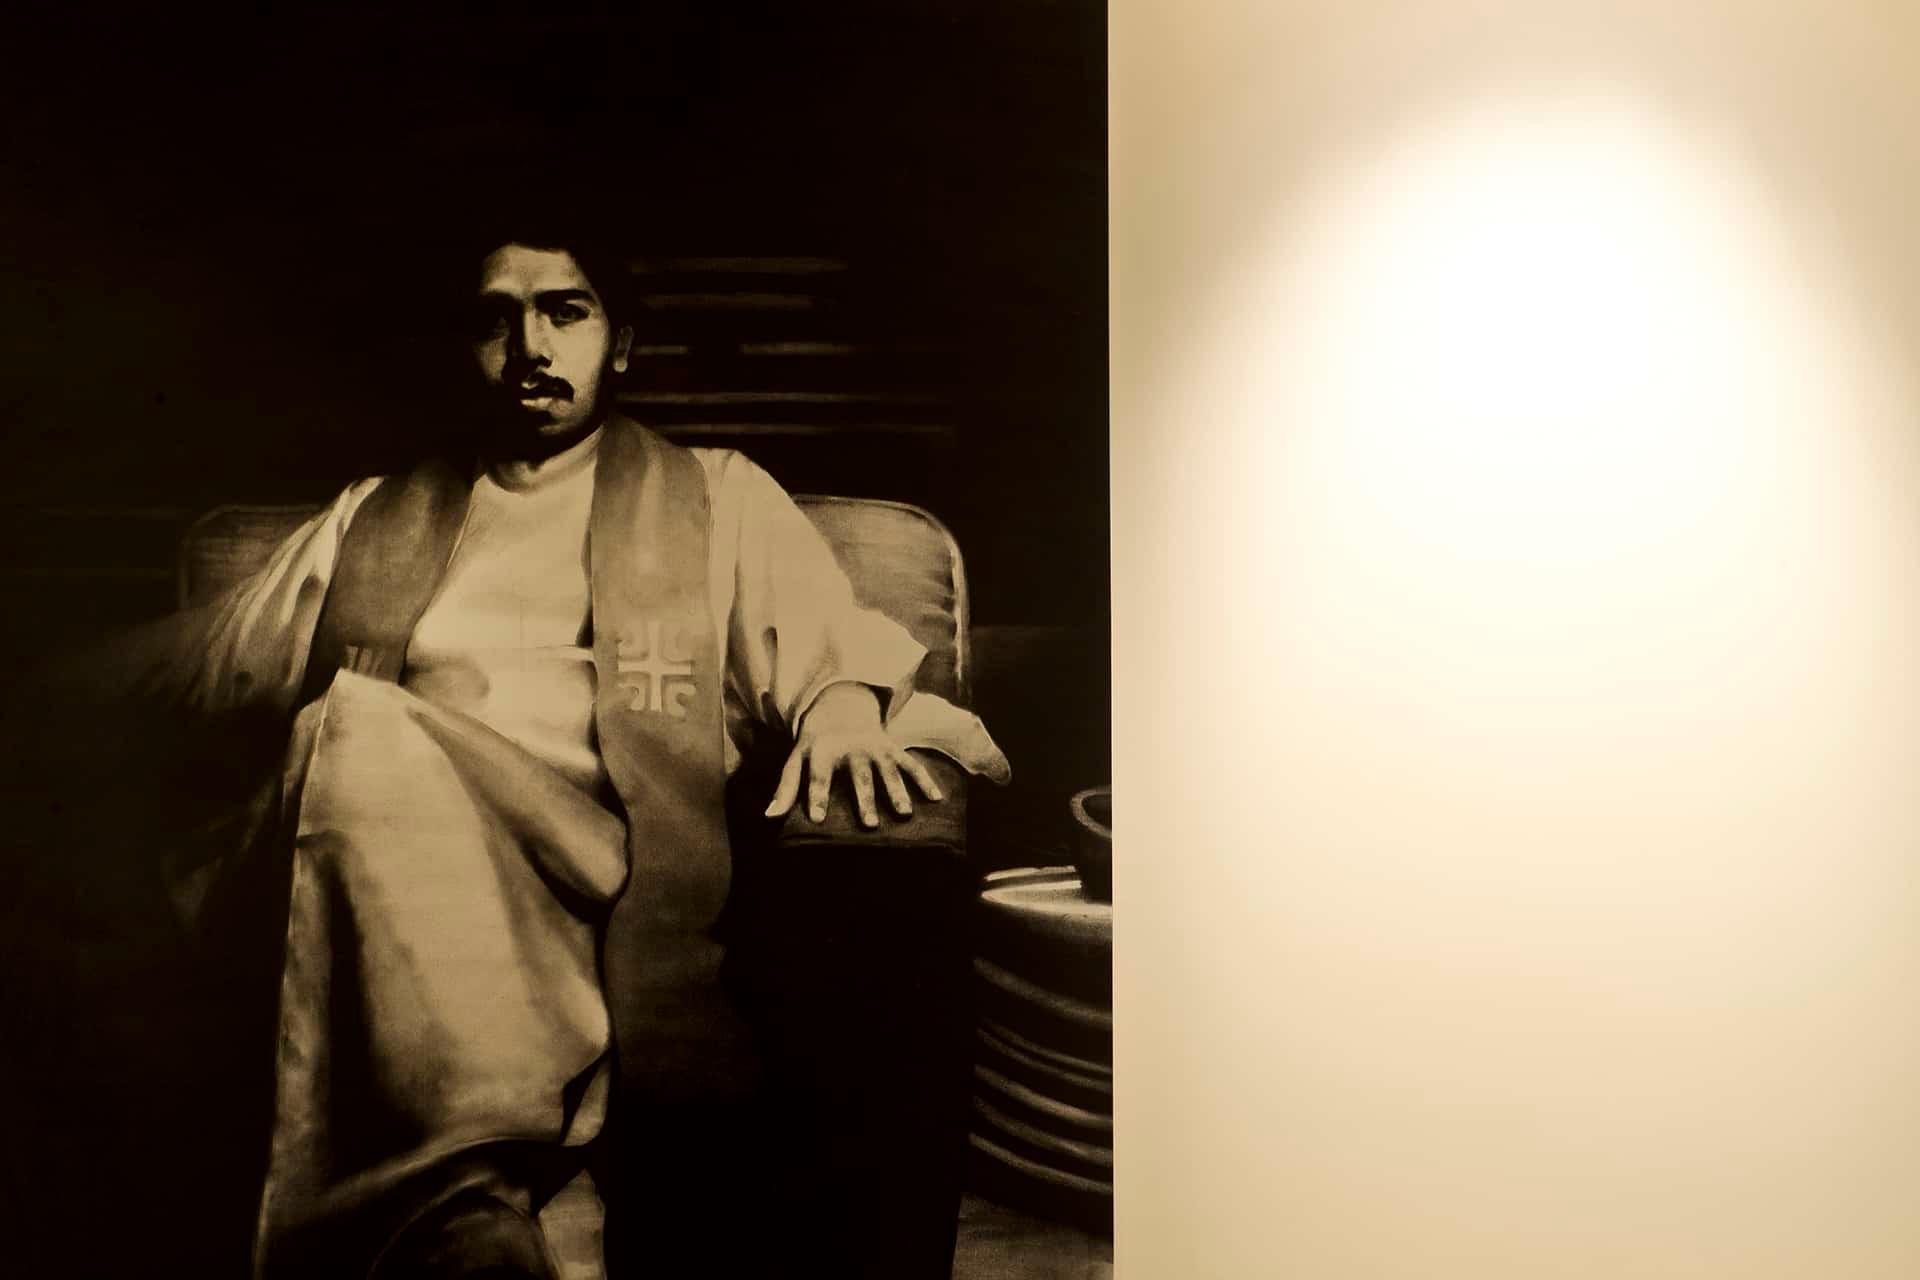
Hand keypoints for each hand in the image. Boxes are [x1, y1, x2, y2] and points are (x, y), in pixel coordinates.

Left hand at [764, 682, 945, 827]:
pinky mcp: (893, 748)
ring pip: (888, 770)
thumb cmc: (815, 744)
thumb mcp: (796, 759)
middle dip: (865, 798)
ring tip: (903, 813)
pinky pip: (911, 763)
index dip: (816, 796)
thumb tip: (770, 817)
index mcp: (823, 750)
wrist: (841, 706)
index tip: (817, 819)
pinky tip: (936, 798)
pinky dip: (925, 779)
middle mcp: (851, 748)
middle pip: (859, 775)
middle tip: (869, 824)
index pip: (818, 776)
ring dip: (897, 791)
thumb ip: (786, 787)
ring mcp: (876, 748)